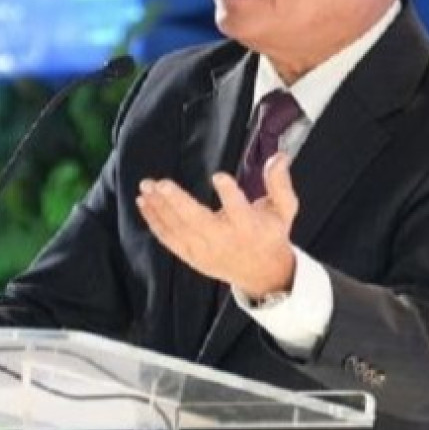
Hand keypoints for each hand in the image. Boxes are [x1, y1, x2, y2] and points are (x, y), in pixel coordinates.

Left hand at [137, 153, 299, 297]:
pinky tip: (144, 203)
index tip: (219, 176)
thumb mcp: (284, 209)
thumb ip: (280, 183)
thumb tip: (279, 155)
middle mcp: (224, 240)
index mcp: (249, 228)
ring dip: (160, 208)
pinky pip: (169, 239)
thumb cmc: (270, 234)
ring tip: (146, 187)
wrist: (261, 274)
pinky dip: (155, 222)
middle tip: (161, 183)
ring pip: (178, 230)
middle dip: (178, 203)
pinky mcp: (191, 256)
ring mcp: (204, 251)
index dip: (229, 195)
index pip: (239, 211)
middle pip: (198, 222)